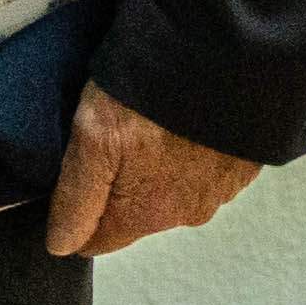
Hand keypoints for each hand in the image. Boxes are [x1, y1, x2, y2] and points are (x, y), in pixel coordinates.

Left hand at [44, 86, 262, 257]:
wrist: (228, 59)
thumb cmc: (153, 95)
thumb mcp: (94, 137)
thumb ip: (75, 199)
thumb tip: (62, 246)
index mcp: (145, 214)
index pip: (98, 240)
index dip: (77, 216)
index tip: (72, 176)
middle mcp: (185, 213)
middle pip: (135, 213)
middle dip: (118, 186)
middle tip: (111, 136)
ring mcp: (219, 190)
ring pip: (171, 191)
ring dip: (158, 167)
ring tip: (148, 123)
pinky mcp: (243, 165)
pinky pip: (205, 169)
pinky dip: (191, 152)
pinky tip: (181, 120)